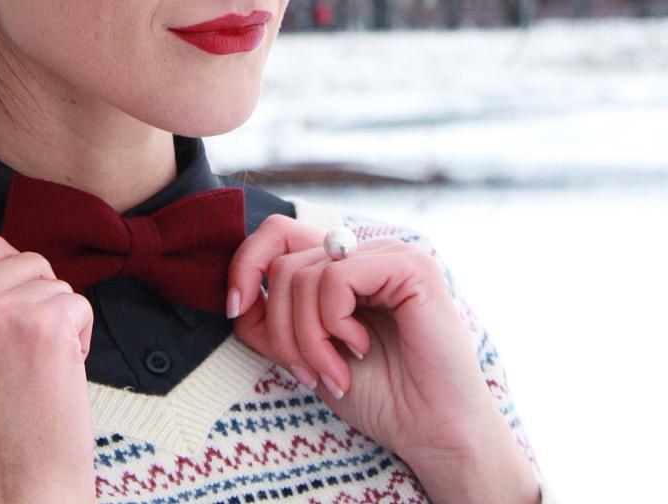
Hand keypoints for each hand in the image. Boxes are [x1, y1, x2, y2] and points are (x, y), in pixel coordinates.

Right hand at [0, 234, 95, 503]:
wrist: (15, 487)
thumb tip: (6, 264)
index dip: (14, 278)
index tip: (14, 320)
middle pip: (27, 260)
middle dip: (40, 299)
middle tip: (28, 353)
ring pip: (56, 284)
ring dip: (60, 321)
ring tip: (40, 369)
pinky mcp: (43, 324)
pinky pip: (80, 305)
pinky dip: (81, 338)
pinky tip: (60, 375)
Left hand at [227, 216, 538, 503]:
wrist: (434, 434)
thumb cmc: (378, 396)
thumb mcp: (305, 353)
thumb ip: (270, 319)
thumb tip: (233, 294)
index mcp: (341, 264)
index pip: (277, 234)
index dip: (245, 265)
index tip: (234, 308)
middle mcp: (364, 250)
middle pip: (283, 262)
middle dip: (281, 327)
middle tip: (309, 371)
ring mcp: (389, 253)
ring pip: (303, 273)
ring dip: (307, 336)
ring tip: (334, 371)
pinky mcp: (410, 266)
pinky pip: (336, 277)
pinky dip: (333, 321)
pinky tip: (359, 348)